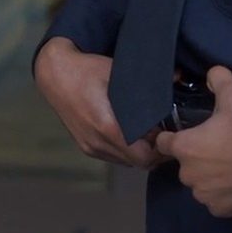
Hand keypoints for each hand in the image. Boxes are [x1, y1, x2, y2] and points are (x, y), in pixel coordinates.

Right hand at [34, 38, 166, 168]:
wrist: (54, 73)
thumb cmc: (87, 69)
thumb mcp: (119, 72)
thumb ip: (147, 82)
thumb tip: (177, 78)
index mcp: (109, 127)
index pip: (145, 157)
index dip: (161, 151)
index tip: (170, 137)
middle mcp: (98, 142)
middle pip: (137, 163)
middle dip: (153, 153)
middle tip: (163, 136)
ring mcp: (90, 145)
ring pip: (125, 162)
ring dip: (138, 153)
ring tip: (147, 134)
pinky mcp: (84, 145)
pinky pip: (111, 156)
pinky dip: (124, 150)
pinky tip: (128, 133)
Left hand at [153, 66, 231, 217]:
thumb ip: (218, 79)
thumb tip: (212, 72)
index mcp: (185, 147)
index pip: (164, 143)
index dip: (174, 137)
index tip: (188, 134)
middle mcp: (189, 175)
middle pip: (184, 164)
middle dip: (197, 157)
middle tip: (219, 147)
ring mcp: (205, 195)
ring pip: (200, 184)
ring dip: (210, 177)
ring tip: (231, 165)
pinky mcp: (222, 209)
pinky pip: (216, 202)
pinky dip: (223, 194)